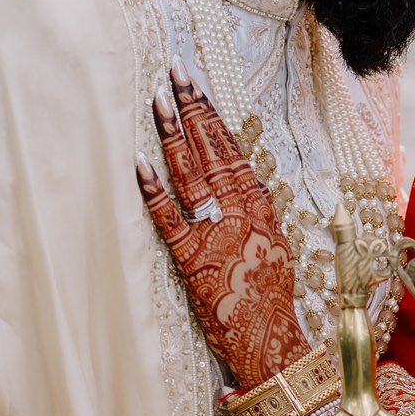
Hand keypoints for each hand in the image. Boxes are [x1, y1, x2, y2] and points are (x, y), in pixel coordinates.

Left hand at [136, 64, 307, 387]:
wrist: (271, 344)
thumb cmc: (270, 300)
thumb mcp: (275, 248)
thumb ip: (258, 214)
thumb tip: (245, 186)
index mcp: (261, 208)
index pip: (232, 149)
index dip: (210, 115)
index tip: (194, 84)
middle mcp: (241, 213)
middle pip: (212, 151)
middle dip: (191, 109)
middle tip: (173, 71)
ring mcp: (218, 234)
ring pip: (192, 174)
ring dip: (173, 135)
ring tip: (157, 99)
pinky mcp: (194, 260)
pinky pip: (169, 219)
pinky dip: (154, 189)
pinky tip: (139, 162)